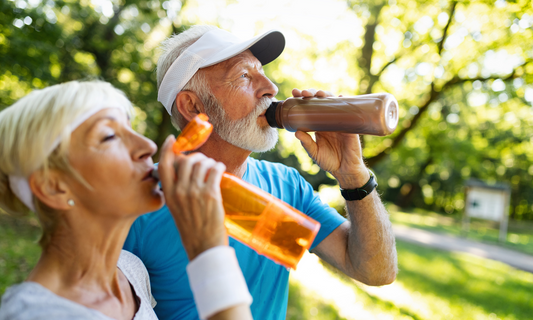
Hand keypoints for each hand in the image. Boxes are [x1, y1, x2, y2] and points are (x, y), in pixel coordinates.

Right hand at [159, 135, 226, 260]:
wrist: (204, 247)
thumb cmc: (192, 229)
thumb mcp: (177, 209)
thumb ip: (178, 192)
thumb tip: (185, 174)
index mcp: (169, 195)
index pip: (164, 165)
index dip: (167, 149)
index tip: (172, 139)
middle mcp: (179, 192)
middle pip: (186, 161)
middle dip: (196, 157)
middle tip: (203, 161)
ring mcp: (195, 192)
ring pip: (202, 164)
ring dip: (210, 162)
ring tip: (213, 167)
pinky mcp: (210, 194)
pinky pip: (215, 170)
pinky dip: (218, 166)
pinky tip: (220, 169)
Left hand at [291, 88, 368, 188]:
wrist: (345, 170)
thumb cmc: (329, 161)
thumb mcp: (315, 152)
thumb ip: (307, 143)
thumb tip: (297, 132)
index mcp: (318, 125)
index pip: (309, 108)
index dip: (302, 99)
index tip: (294, 94)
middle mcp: (328, 120)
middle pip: (320, 101)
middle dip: (311, 93)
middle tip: (303, 93)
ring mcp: (339, 121)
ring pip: (333, 102)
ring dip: (326, 94)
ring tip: (318, 94)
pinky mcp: (350, 125)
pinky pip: (348, 111)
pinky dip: (344, 102)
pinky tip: (340, 96)